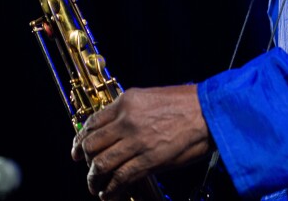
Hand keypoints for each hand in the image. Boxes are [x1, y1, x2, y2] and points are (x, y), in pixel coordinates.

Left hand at [71, 84, 211, 199]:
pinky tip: (109, 194)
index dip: (80, 139)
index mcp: (127, 101)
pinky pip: (120, 178)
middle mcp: (127, 120)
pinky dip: (111, 189)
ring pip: (101, 164)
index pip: (92, 122)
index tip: (78, 149)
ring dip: (94, 179)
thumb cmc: (187, 103)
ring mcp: (136, 141)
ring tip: (96, 187)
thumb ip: (131, 111)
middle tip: (87, 168)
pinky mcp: (148, 160)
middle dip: (85, 160)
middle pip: (92, 144)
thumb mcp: (151, 97)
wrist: (210, 112)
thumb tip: (116, 128)